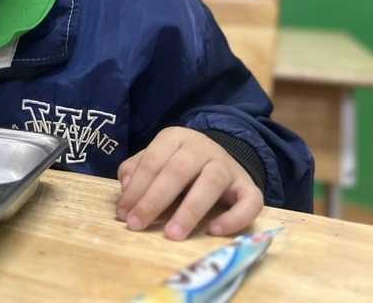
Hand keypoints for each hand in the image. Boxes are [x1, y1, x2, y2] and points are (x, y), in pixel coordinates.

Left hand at [115, 127, 263, 240]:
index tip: (123, 214)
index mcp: (175, 138)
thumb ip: (137, 170)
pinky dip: (233, 218)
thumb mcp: (156, 159)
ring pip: (210, 184)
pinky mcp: (248, 185)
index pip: (152, 161)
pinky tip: (214, 231)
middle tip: (137, 225)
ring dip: (189, 211)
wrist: (221, 157)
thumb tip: (126, 190)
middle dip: (154, 201)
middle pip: (177, 171)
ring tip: (173, 234)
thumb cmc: (180, 164)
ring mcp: (227, 165)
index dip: (136, 189)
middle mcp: (202, 147)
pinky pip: (249, 201)